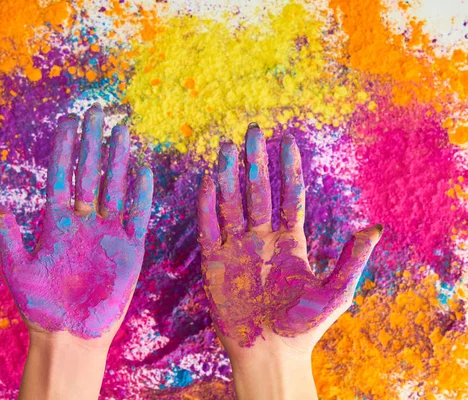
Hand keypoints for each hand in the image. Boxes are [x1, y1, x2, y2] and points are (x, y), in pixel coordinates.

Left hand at [0, 104, 152, 398]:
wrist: (70, 335)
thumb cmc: (41, 305)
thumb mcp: (17, 267)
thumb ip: (7, 233)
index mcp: (57, 223)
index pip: (62, 176)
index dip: (64, 149)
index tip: (68, 121)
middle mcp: (84, 222)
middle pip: (89, 174)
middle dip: (93, 143)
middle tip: (97, 112)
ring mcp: (108, 233)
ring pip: (114, 188)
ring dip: (118, 161)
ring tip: (122, 131)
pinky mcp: (130, 249)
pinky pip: (139, 216)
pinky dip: (142, 194)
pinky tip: (144, 170)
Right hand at [198, 124, 381, 398]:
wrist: (270, 353)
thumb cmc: (304, 326)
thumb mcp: (336, 292)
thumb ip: (352, 259)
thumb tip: (375, 228)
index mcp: (288, 242)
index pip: (288, 197)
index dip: (288, 169)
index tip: (288, 140)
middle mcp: (260, 240)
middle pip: (256, 192)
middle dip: (255, 161)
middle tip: (253, 131)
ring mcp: (236, 249)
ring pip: (231, 203)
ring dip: (229, 175)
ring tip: (228, 146)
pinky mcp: (214, 264)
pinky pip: (209, 228)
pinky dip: (207, 205)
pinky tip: (208, 180)